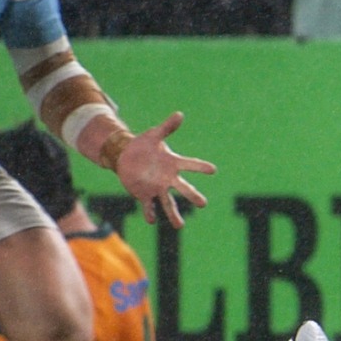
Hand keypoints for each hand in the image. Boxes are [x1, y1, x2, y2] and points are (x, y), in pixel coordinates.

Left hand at [115, 112, 215, 227]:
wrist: (127, 156)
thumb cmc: (144, 144)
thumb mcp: (154, 134)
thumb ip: (167, 127)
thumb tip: (179, 114)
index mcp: (172, 163)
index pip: (190, 165)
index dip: (201, 167)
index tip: (213, 170)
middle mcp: (167, 178)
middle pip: (183, 189)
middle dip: (192, 195)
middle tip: (203, 203)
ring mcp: (156, 188)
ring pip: (168, 203)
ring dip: (173, 214)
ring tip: (180, 226)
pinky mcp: (144, 194)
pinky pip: (148, 206)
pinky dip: (150, 213)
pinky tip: (152, 219)